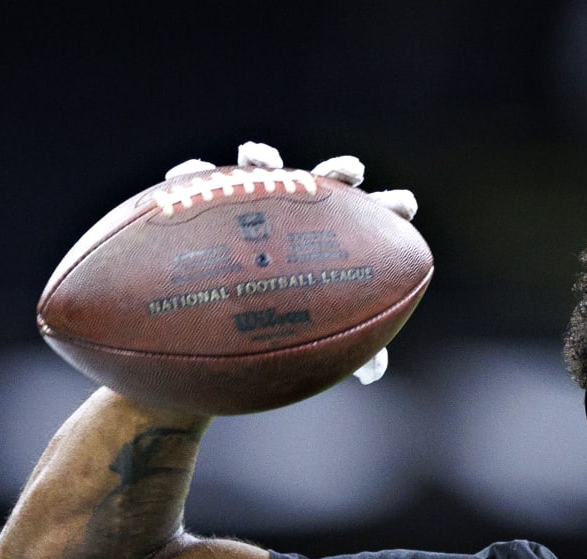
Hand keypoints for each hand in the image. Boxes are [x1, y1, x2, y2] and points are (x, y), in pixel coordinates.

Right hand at [163, 142, 421, 386]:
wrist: (227, 329)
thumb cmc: (290, 329)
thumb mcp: (321, 342)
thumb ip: (354, 351)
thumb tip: (372, 373)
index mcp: (338, 237)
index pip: (371, 218)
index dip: (389, 207)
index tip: (406, 206)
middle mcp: (301, 212)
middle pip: (326, 182)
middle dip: (340, 172)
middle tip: (350, 172)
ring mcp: (256, 202)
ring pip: (262, 170)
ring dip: (261, 158)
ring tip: (259, 159)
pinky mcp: (213, 203)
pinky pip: (196, 186)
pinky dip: (188, 175)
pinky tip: (181, 176)